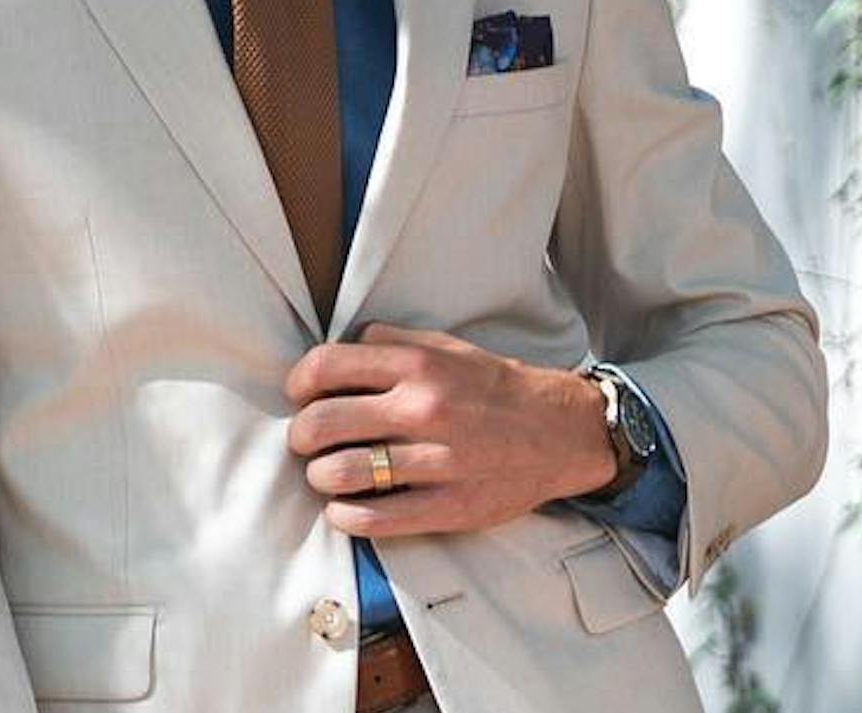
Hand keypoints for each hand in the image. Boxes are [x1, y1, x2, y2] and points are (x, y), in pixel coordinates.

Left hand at [283, 324, 616, 537]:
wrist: (561, 432)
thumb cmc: (498, 389)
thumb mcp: (450, 348)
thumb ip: (395, 343)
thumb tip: (346, 343)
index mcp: (419, 367)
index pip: (327, 366)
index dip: (299, 382)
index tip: (301, 395)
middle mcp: (424, 410)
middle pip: (322, 423)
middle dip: (302, 435)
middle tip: (308, 441)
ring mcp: (436, 462)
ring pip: (341, 473)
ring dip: (320, 476)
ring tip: (327, 475)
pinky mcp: (449, 507)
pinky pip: (375, 518)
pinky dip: (345, 516)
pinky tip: (344, 509)